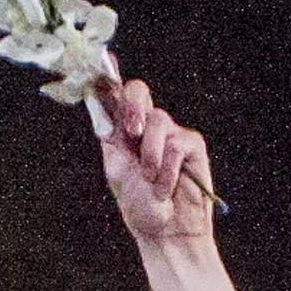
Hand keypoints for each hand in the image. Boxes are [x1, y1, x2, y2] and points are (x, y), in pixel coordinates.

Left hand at [95, 75, 220, 246]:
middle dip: (132, 104)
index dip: (108, 75)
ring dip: (150, 156)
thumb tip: (98, 100)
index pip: (115, 96)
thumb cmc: (140, 206)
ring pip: (157, 120)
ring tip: (152, 181)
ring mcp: (170, 133)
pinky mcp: (192, 145)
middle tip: (132, 131)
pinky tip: (167, 187)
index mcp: (123, 132)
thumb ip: (111, 136)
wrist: (165, 233)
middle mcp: (146, 127)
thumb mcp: (116, 169)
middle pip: (138, 91)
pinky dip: (168, 169)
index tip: (103, 58)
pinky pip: (176, 143)